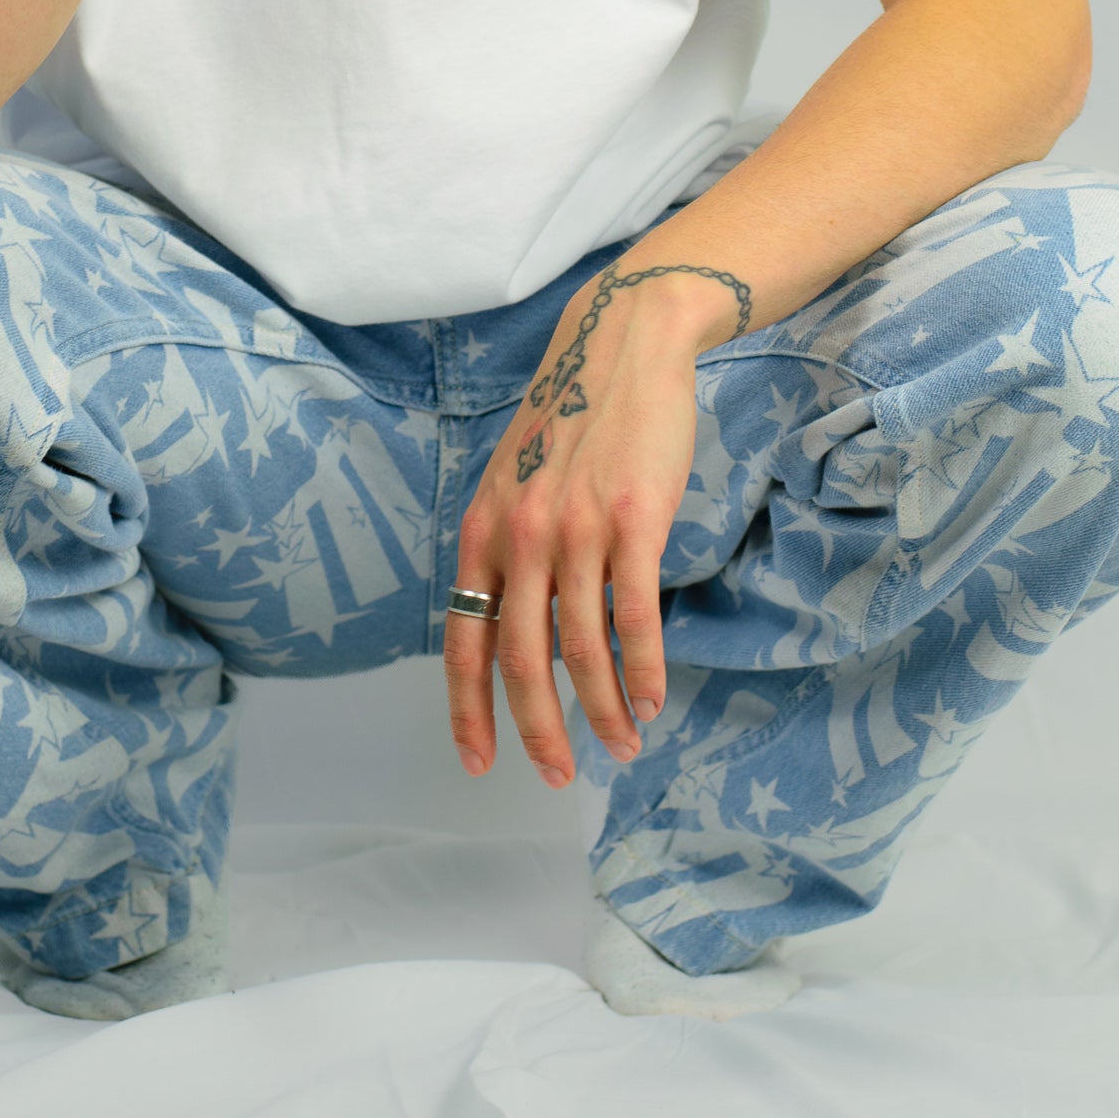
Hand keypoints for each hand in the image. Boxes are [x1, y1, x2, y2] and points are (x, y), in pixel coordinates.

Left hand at [444, 264, 710, 786]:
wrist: (619, 343)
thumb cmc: (571, 417)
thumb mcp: (514, 480)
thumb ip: (508, 549)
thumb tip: (515, 628)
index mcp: (482, 531)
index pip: (464, 641)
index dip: (469, 710)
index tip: (480, 762)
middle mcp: (519, 537)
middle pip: (522, 663)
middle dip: (540, 732)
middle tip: (562, 775)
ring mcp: (575, 530)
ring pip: (584, 652)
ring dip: (606, 711)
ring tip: (624, 742)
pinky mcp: (632, 522)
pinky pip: (636, 619)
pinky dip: (646, 670)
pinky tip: (654, 698)